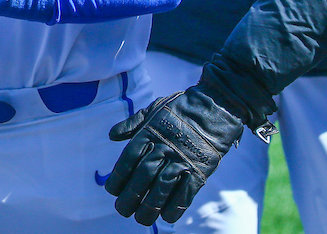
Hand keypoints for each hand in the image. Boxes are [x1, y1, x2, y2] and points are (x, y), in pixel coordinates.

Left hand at [103, 85, 245, 225]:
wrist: (214, 107)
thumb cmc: (180, 109)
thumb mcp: (153, 109)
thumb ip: (132, 123)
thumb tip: (112, 135)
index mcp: (150, 133)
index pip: (129, 158)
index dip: (119, 176)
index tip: (111, 190)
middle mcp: (164, 147)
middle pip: (143, 176)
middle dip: (131, 196)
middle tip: (122, 210)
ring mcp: (182, 159)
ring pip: (162, 187)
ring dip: (150, 206)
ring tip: (141, 219)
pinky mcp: (200, 170)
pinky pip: (186, 192)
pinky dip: (176, 207)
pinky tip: (166, 217)